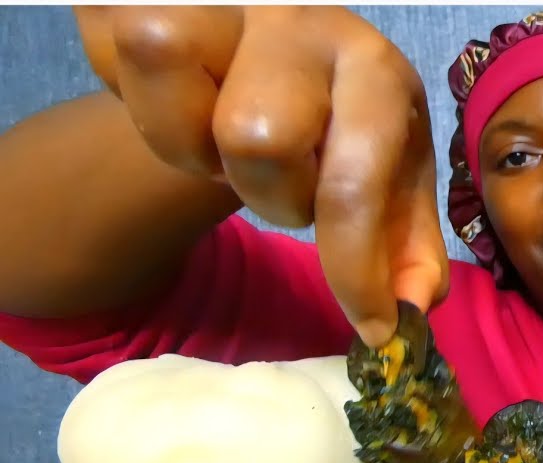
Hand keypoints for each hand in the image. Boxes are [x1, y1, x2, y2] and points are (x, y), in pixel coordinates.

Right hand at [73, 5, 447, 345]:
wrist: (270, 51)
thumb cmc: (335, 124)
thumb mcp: (388, 176)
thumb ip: (403, 244)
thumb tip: (409, 310)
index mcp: (371, 69)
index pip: (353, 184)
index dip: (354, 269)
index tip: (367, 325)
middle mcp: (300, 22)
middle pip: (254, 140)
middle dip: (268, 193)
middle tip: (282, 184)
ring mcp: (222, 1)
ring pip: (168, 90)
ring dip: (188, 145)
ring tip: (222, 141)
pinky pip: (106, 61)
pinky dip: (135, 102)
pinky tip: (180, 102)